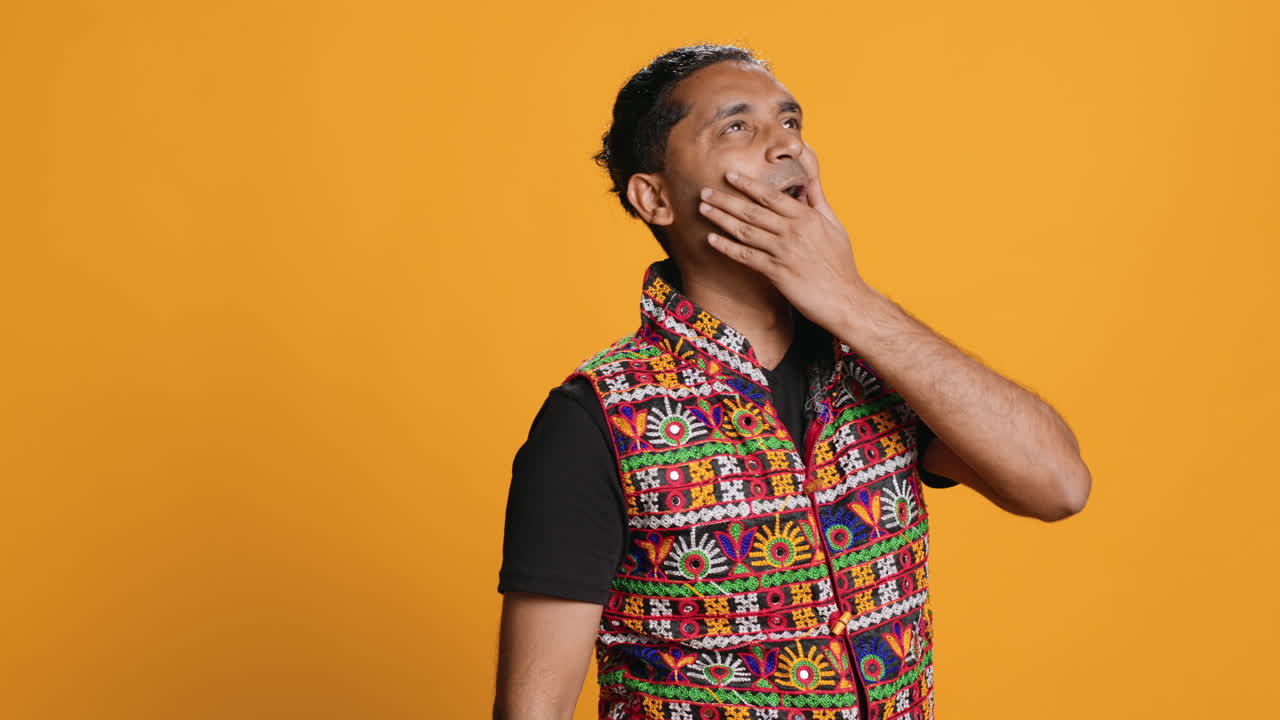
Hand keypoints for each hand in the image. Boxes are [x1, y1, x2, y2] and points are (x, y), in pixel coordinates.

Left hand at [698, 143, 869, 332]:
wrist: (844, 299)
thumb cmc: (841, 264)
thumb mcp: (836, 227)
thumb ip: (820, 203)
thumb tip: (811, 182)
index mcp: (807, 217)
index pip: (771, 196)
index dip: (747, 185)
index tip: (730, 176)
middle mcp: (793, 231)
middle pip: (752, 211)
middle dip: (726, 199)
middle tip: (705, 191)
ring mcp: (783, 252)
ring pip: (745, 231)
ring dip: (721, 219)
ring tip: (703, 209)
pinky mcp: (776, 272)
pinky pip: (746, 256)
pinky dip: (727, 247)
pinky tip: (711, 240)